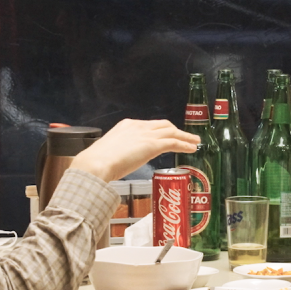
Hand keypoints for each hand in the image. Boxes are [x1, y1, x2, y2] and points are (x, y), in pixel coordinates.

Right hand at [70, 119, 199, 182]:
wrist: (95, 164)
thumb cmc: (97, 163)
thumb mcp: (108, 153)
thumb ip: (117, 155)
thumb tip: (117, 164)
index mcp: (126, 125)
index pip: (148, 125)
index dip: (160, 130)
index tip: (166, 135)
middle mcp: (137, 126)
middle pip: (163, 125)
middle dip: (175, 130)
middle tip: (185, 137)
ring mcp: (145, 135)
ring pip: (171, 132)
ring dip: (185, 137)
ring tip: (194, 142)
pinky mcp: (152, 145)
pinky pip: (173, 142)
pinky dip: (184, 144)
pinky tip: (191, 149)